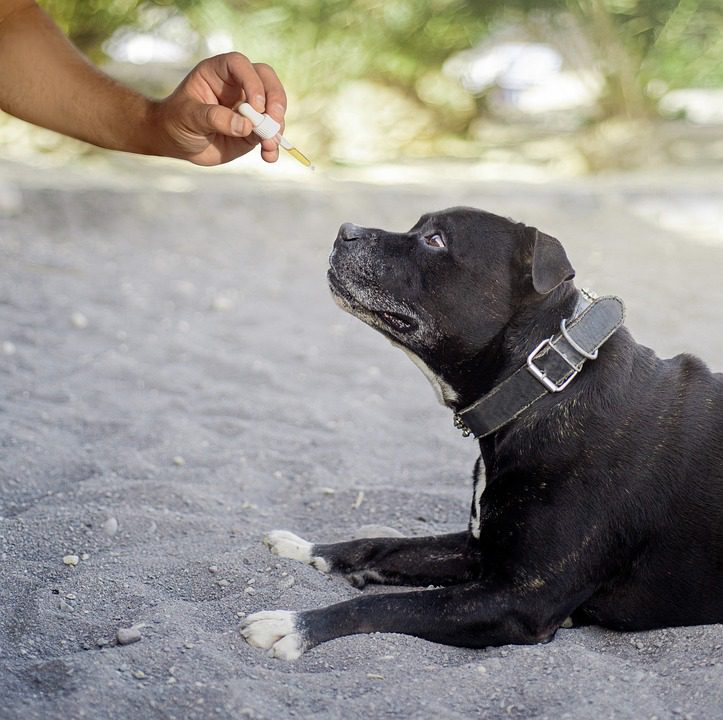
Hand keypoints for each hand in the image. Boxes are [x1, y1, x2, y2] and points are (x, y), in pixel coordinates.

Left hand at [151, 52, 286, 165]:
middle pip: (267, 80)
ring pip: (274, 108)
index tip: (256, 105)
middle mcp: (238, 86)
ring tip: (268, 146)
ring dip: (276, 127)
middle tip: (274, 120)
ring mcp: (249, 108)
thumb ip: (215, 118)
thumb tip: (246, 126)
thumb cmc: (178, 120)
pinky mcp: (253, 129)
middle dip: (276, 100)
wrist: (178, 141)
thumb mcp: (189, 117)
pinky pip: (269, 135)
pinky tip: (269, 156)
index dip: (252, 81)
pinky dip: (273, 146)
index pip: (241, 65)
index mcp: (219, 72)